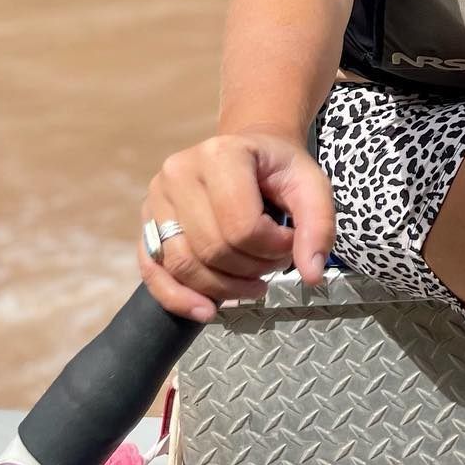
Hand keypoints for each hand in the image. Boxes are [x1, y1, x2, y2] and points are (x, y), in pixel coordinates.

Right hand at [138, 130, 335, 322]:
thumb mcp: (311, 185)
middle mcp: (179, 172)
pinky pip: (153, 271)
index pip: (242, 227)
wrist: (249, 154)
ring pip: (183, 265)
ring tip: (253, 282)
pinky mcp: (146, 222)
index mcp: (221, 154)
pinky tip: (207, 311)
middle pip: (213, 249)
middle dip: (251, 269)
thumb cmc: (279, 169)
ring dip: (223, 288)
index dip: (273, 248)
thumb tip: (312, 274)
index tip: (291, 243)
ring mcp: (156, 198)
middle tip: (274, 262)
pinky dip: (178, 298)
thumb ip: (318, 225)